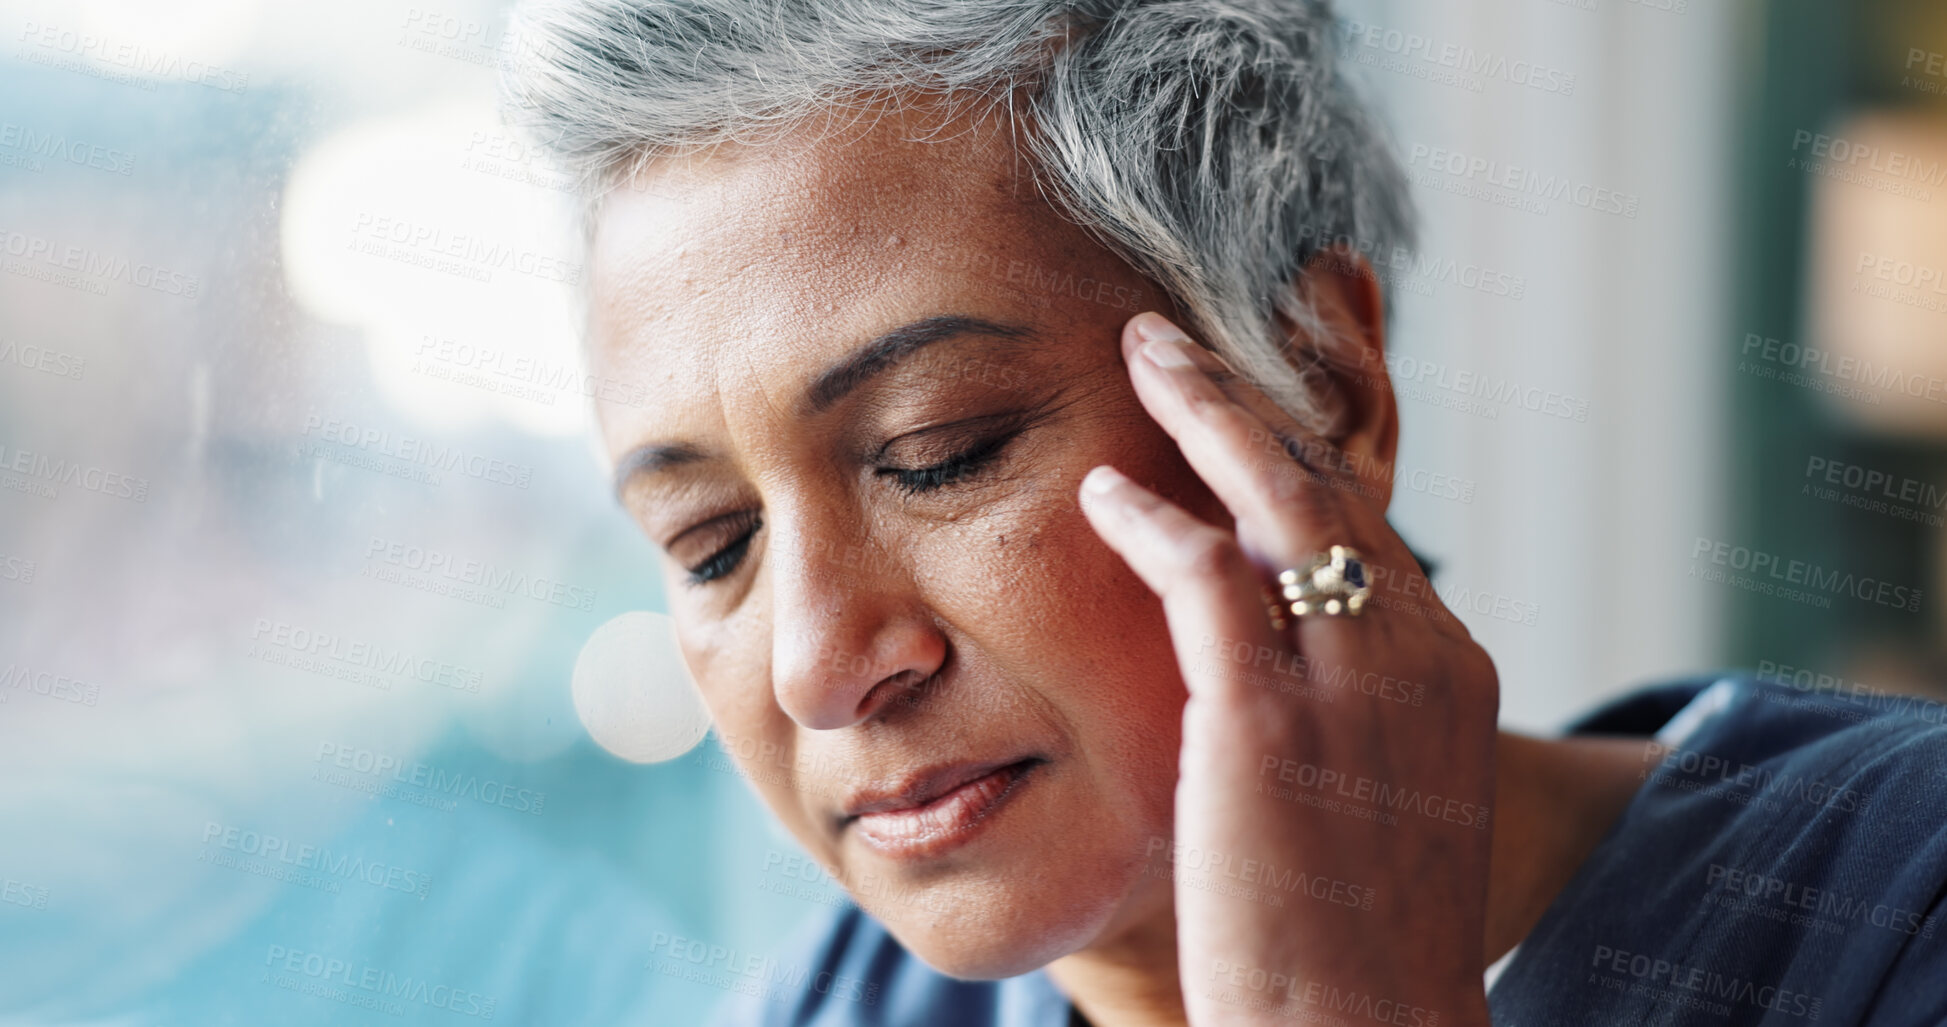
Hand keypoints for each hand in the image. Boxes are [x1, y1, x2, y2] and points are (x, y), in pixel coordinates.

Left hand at [1079, 312, 1499, 1026]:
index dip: (1298, 447)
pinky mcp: (1269, 720)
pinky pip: (1206, 575)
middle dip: (1253, 395)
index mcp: (1448, 674)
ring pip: (1278, 499)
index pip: (1366, 523)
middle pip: (1330, 486)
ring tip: (1142, 353)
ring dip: (1204, 412)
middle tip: (1183, 332)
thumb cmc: (1354, 938)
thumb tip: (1274, 665)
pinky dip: (1151, 517)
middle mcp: (1415, 657)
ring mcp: (1350, 684)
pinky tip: (1101, 488)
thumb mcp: (1377, 800)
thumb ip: (1347, 711)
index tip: (1246, 394)